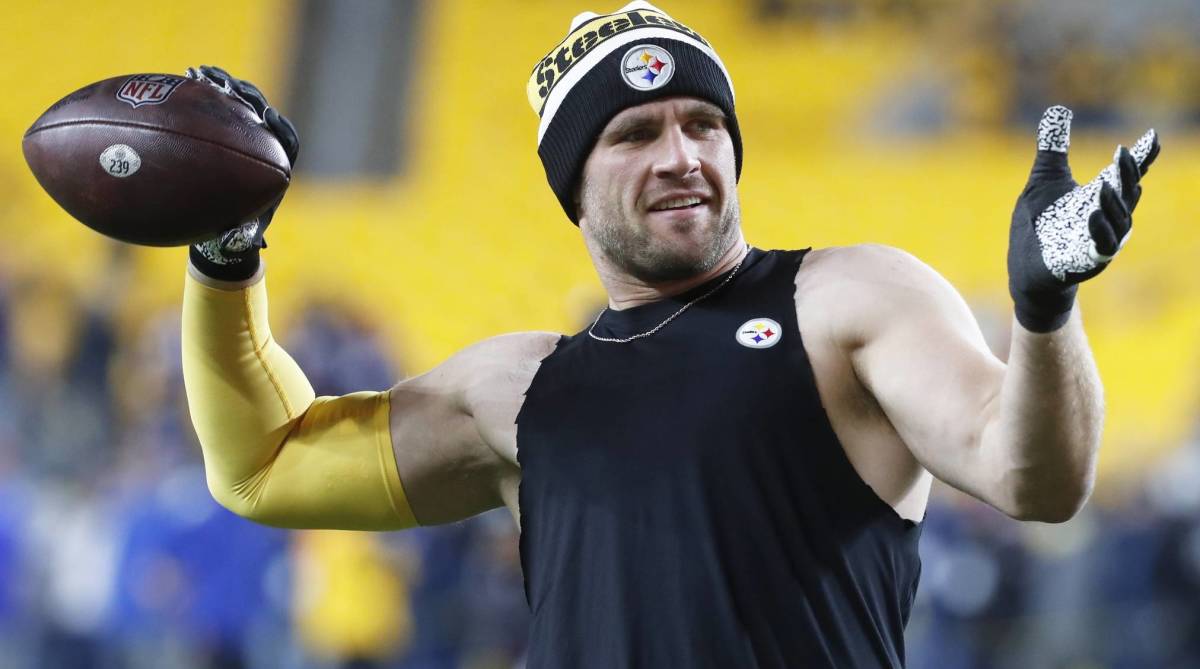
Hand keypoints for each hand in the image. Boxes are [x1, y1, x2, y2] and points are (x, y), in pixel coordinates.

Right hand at [185, 65, 299, 280]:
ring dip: (220, 88)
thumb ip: (248, 238)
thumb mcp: (241, 238)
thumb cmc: (235, 233)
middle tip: (229, 86)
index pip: (287, 141)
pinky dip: (196, 96)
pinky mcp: (218, 132)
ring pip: (234, 107)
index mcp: (276, 167)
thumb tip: (253, 245)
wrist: (218, 225)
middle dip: (245, 97)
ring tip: (200, 73)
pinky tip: (178, 82)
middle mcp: (261, 148)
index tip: (268, 117)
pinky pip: (208, 111)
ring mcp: (239, 136)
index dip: (280, 128)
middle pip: (259, 114)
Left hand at [1008, 105, 1159, 331]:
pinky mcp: (1085, 261)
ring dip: (1114, 203)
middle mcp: (1107, 217)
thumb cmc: (1040, 224)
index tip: (1152, 136)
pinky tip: (1092, 214)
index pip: (1125, 173)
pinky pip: (1100, 246)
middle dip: (1127, 174)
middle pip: (1127, 194)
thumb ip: (1053, 146)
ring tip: (1105, 184)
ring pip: (1118, 221)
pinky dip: (1098, 230)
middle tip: (1123, 152)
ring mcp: (1100, 240)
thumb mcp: (1044, 179)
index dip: (1141, 156)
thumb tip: (1057, 109)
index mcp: (1100, 195)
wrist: (1026, 269)